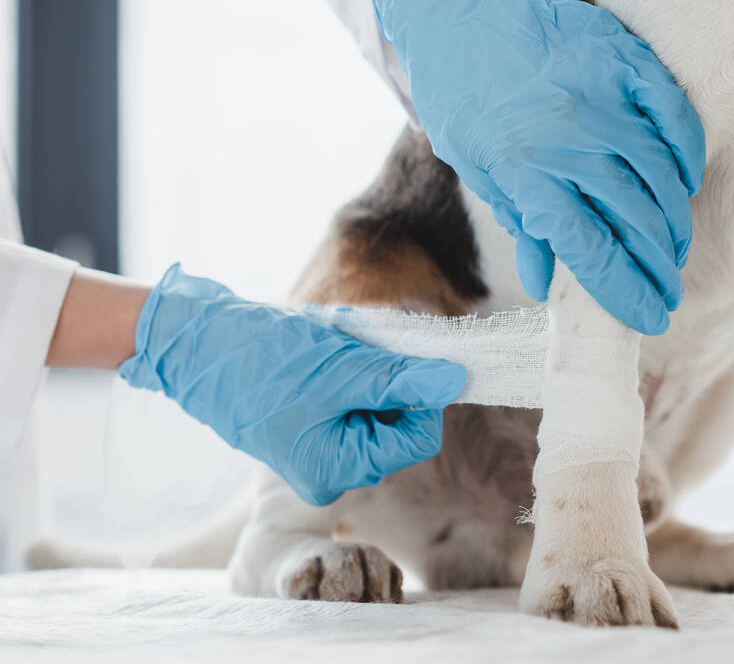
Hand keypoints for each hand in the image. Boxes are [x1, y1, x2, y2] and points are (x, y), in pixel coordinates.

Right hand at [118, 265, 465, 505]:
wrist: (195, 344)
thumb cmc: (261, 360)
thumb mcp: (341, 369)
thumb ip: (401, 380)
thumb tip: (457, 381)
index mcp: (338, 469)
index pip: (417, 437)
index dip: (423, 394)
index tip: (406, 356)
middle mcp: (331, 472)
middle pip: (399, 423)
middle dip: (390, 379)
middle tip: (360, 349)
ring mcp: (320, 450)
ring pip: (378, 407)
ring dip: (370, 371)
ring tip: (335, 350)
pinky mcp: (310, 428)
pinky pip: (353, 401)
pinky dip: (351, 372)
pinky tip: (325, 354)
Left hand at [372, 0, 704, 334]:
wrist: (455, 4)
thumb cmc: (461, 92)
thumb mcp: (474, 165)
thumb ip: (520, 219)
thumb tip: (546, 281)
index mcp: (525, 170)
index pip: (590, 248)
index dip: (625, 290)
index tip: (648, 316)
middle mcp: (568, 136)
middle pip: (633, 219)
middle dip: (657, 267)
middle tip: (667, 291)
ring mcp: (600, 94)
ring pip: (660, 173)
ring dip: (674, 220)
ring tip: (673, 247)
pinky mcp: (623, 58)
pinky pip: (673, 112)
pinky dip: (688, 151)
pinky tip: (687, 179)